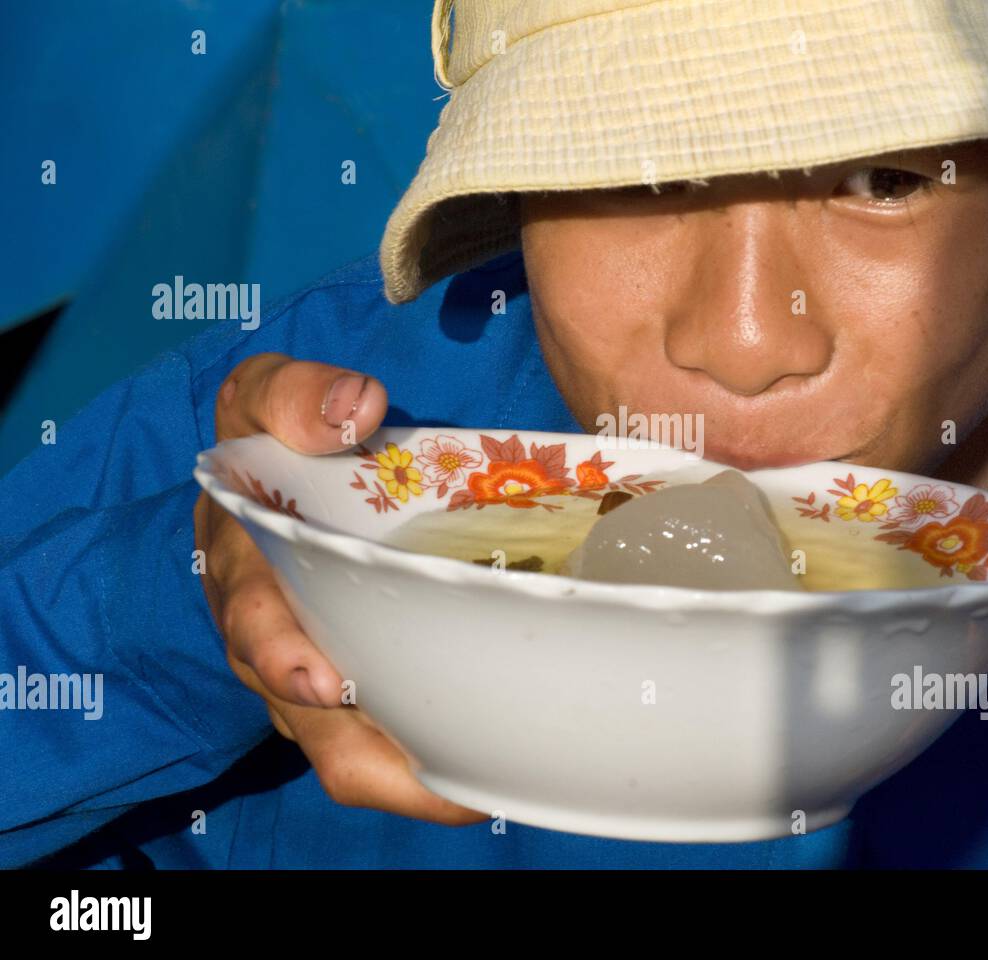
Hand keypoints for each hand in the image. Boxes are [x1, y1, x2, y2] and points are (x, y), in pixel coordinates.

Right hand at [194, 353, 485, 825]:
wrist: (279, 474)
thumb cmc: (275, 439)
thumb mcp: (266, 395)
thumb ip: (295, 395)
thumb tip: (354, 407)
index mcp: (250, 576)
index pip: (257, 629)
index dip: (285, 660)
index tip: (325, 679)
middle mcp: (279, 645)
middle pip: (313, 722)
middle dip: (369, 750)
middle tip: (441, 770)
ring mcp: (320, 678)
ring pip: (355, 753)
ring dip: (414, 776)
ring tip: (485, 788)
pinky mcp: (363, 688)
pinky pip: (392, 741)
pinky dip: (436, 764)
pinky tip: (496, 766)